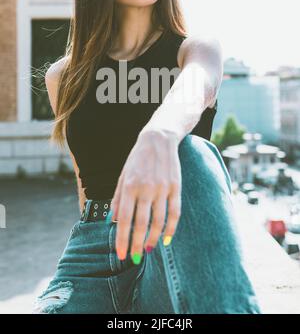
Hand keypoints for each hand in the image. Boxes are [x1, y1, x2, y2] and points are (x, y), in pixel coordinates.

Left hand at [110, 129, 181, 262]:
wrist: (159, 139)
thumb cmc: (137, 159)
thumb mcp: (122, 176)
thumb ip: (117, 199)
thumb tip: (113, 221)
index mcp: (130, 185)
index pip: (125, 218)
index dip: (122, 238)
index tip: (121, 254)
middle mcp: (146, 188)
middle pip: (141, 223)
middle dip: (136, 244)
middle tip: (134, 259)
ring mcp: (163, 188)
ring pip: (159, 221)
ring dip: (152, 239)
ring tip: (147, 250)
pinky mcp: (176, 187)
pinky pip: (175, 212)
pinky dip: (171, 228)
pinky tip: (166, 239)